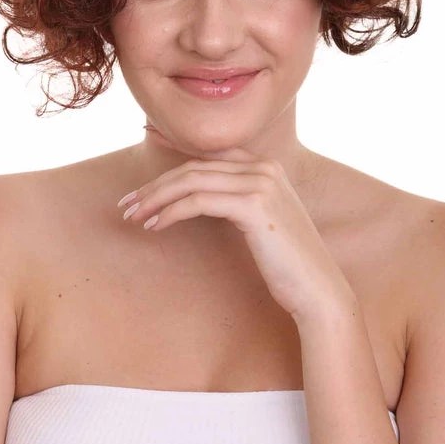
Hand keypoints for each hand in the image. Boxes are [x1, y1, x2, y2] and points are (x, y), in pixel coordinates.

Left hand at [117, 146, 352, 320]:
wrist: (317, 289)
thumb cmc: (287, 264)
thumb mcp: (261, 222)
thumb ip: (237, 201)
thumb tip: (198, 196)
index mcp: (267, 167)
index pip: (208, 155)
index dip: (171, 154)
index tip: (143, 160)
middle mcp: (265, 168)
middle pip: (194, 167)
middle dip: (155, 184)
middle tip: (127, 204)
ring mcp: (262, 184)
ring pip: (192, 180)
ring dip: (156, 198)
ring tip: (133, 216)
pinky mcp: (255, 206)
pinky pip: (198, 201)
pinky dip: (171, 212)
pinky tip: (155, 225)